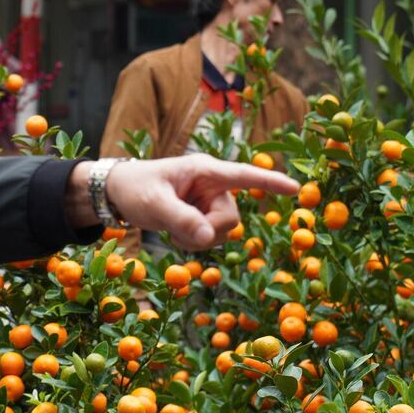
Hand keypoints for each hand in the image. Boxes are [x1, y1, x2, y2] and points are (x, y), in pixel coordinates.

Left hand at [75, 156, 298, 249]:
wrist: (118, 193)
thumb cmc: (135, 188)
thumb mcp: (154, 203)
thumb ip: (181, 219)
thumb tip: (208, 237)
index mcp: (205, 170)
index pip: (243, 175)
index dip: (269, 182)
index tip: (296, 188)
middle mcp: (213, 185)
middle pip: (231, 218)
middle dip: (208, 231)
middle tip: (179, 230)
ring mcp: (209, 202)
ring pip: (223, 232)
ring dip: (199, 239)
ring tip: (174, 229)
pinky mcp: (204, 217)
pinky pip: (212, 238)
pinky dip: (195, 242)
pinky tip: (177, 233)